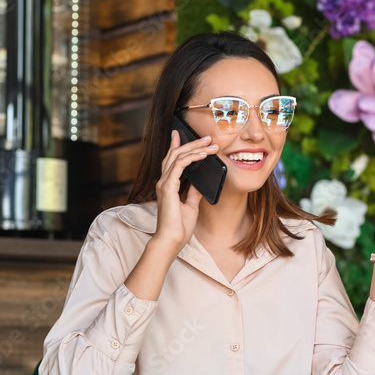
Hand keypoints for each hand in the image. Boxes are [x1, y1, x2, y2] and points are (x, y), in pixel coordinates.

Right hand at [152, 130, 218, 252]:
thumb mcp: (191, 206)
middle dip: (190, 142)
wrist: (171, 241)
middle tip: (206, 136)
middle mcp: (164, 182)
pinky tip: (203, 154)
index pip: (171, 160)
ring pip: (178, 156)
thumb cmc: (179, 228)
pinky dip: (192, 157)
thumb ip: (193, 193)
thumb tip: (200, 183)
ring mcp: (165, 183)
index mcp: (167, 186)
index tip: (181, 134)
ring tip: (210, 143)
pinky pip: (180, 165)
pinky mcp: (168, 187)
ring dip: (195, 147)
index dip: (176, 146)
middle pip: (175, 154)